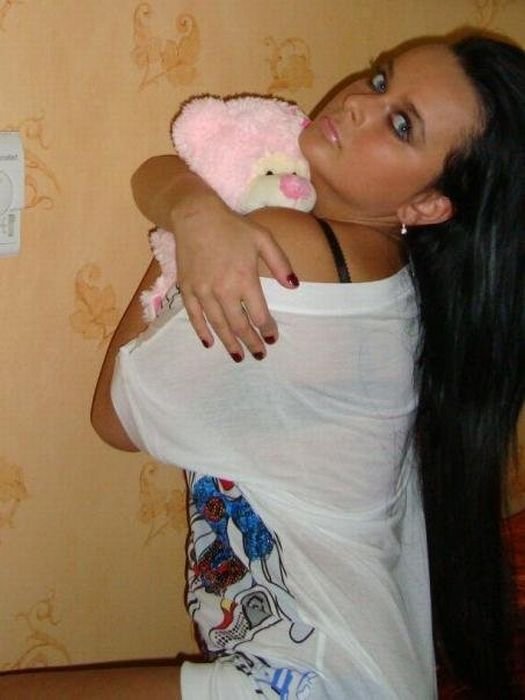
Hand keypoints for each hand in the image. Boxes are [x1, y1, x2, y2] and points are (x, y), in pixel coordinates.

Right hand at [172, 197, 298, 359]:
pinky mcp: (187, 289)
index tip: (273, 338)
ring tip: (238, 357)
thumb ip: (280, 263)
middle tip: (259, 354)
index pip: (259, 314)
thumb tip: (293, 286)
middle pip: (239, 325)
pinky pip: (194, 316)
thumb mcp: (263, 238)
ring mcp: (203, 291)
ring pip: (218, 325)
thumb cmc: (233, 226)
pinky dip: (202, 332)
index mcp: (245, 278)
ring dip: (229, 343)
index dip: (268, 330)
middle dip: (251, 342)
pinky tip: (210, 343)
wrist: (195, 215)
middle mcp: (223, 289)